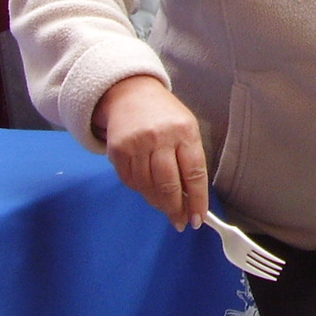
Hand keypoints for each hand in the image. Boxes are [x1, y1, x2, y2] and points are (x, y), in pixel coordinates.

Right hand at [94, 75, 208, 231]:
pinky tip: (149, 191)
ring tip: (166, 208)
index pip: (194, 173)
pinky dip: (141, 191)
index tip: (198, 218)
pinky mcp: (117, 151)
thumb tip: (193, 198)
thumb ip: (190, 160)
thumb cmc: (165, 115)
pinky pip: (131, 182)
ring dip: (158, 203)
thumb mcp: (187, 128)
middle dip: (176, 209)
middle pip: (169, 185)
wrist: (130, 93)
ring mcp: (136, 144)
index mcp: (184, 131)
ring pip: (148, 187)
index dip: (197, 200)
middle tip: (180, 222)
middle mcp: (160, 137)